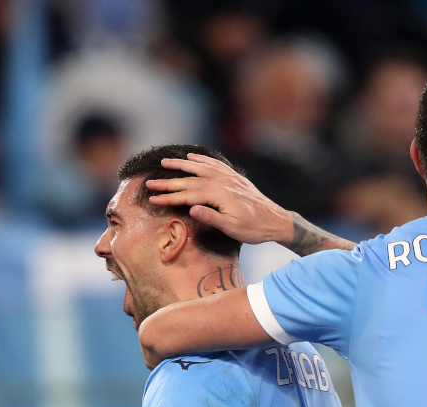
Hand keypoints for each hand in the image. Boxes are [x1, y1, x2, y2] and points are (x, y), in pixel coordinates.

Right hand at [145, 153, 293, 246]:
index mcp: (219, 195)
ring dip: (181, 165)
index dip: (169, 197)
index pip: (188, 195)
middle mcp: (223, 182)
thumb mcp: (233, 229)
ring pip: (200, 168)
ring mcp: (229, 178)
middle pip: (190, 181)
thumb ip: (212, 218)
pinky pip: (215, 165)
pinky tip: (192, 157)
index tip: (153, 198)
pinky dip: (202, 160)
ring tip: (165, 163)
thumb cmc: (254, 229)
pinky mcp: (235, 178)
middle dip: (168, 182)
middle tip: (150, 182)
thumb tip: (192, 209)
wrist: (276, 221)